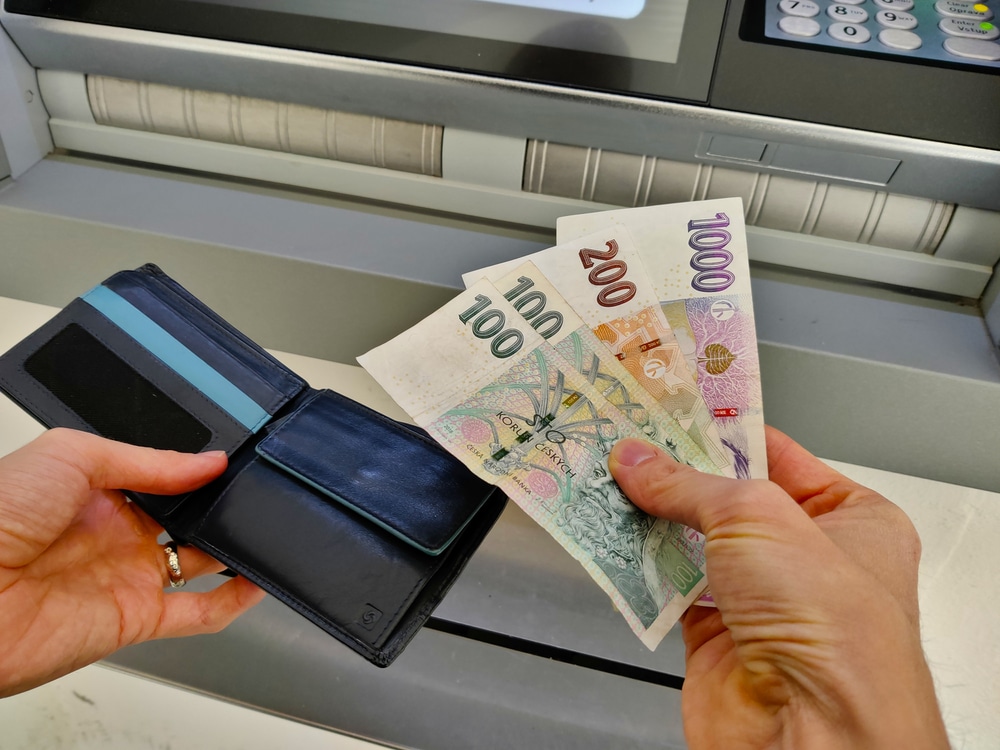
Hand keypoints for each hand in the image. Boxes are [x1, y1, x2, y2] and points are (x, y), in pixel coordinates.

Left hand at [0, 428, 264, 697]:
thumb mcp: (71, 455)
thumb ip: (148, 458)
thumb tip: (208, 460)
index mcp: (96, 490)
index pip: (164, 475)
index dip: (198, 467)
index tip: (232, 457)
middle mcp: (115, 533)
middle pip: (187, 517)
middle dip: (220, 503)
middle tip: (252, 488)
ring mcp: (128, 576)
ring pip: (200, 561)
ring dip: (234, 547)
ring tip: (267, 525)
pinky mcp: (136, 618)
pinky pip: (198, 613)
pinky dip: (233, 602)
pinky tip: (256, 580)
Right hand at [609, 426, 949, 749]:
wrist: (810, 734)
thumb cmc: (833, 630)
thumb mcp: (757, 518)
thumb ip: (688, 484)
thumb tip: (640, 461)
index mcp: (851, 521)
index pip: (776, 454)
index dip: (721, 429)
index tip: (672, 408)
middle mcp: (809, 560)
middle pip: (726, 498)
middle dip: (676, 472)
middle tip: (628, 439)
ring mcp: (761, 600)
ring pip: (693, 542)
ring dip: (652, 517)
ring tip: (609, 477)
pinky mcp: (718, 637)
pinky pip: (668, 587)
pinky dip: (639, 565)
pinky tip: (612, 534)